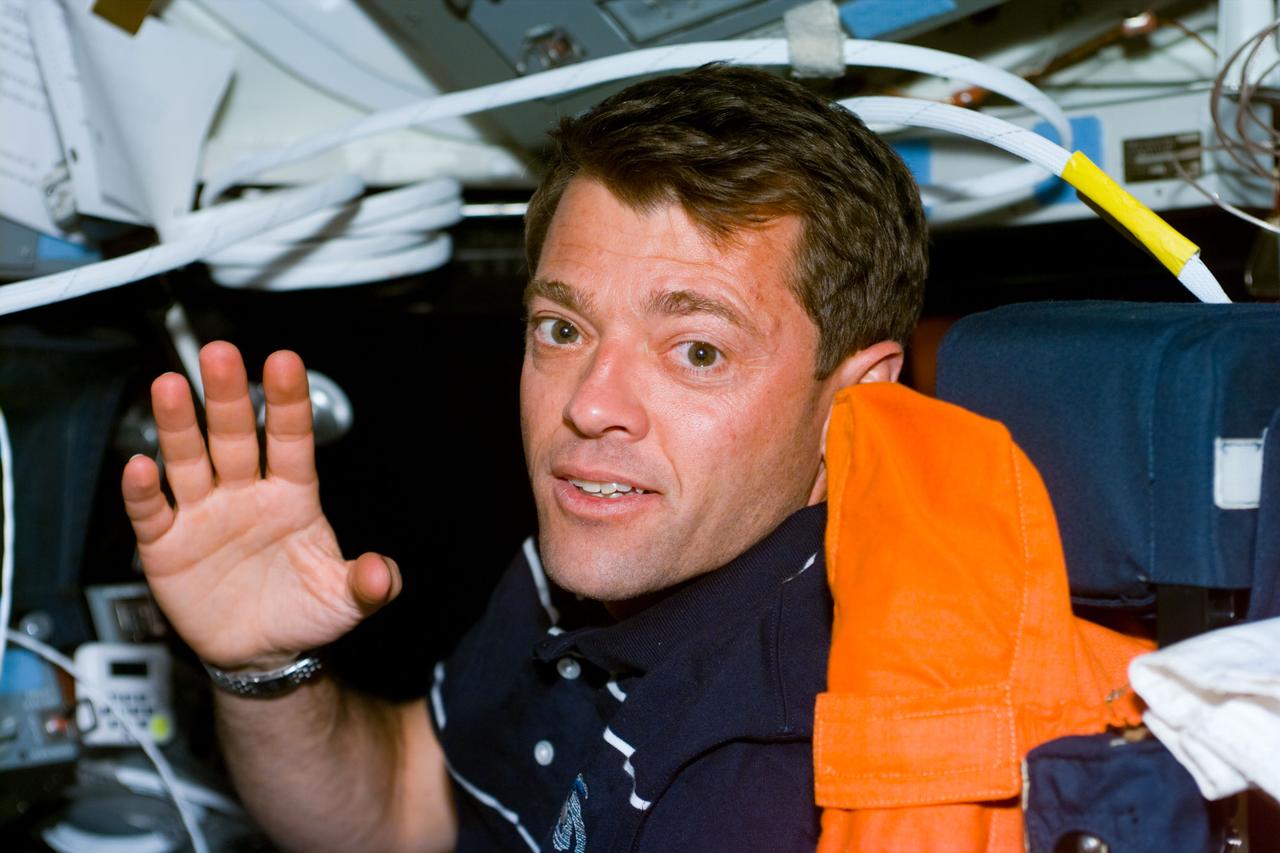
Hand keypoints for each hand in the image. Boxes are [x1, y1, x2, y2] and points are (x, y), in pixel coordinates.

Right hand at [122, 342, 400, 669]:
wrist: (261, 653)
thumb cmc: (303, 613)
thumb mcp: (345, 600)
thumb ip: (369, 584)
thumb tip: (383, 573)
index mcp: (292, 495)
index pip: (290, 438)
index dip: (287, 402)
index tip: (285, 362)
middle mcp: (245, 493)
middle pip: (233, 436)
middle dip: (226, 396)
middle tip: (220, 355)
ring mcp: (204, 514)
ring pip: (188, 460)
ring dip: (178, 426)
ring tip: (170, 387)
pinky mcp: (167, 545)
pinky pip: (153, 512)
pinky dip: (143, 491)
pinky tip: (141, 466)